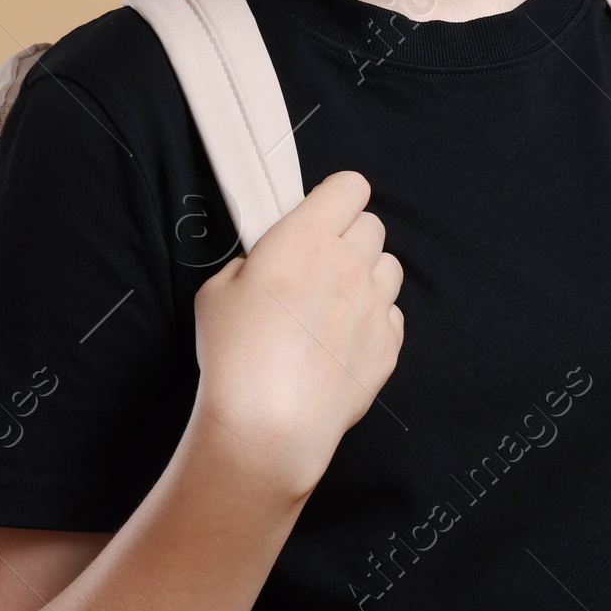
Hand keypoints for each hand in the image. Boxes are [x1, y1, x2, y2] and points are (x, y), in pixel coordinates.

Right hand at [190, 171, 403, 495]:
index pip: (350, 186)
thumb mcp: (217, 291)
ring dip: (366, 276)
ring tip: (333, 303)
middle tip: (318, 264)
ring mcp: (375, 305)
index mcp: (307, 237)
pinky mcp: (388, 345)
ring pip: (388, 267)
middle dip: (348, 237)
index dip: (336, 198)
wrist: (271, 424)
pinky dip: (374, 320)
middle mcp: (350, 264)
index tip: (321, 213)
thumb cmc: (236, 357)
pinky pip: (392, 314)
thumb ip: (253, 263)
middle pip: (372, 226)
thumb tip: (267, 264)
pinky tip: (342, 340)